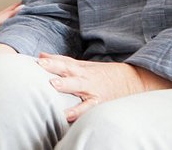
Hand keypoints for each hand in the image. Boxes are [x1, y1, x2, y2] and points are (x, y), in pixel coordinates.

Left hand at [37, 53, 171, 122]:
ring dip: (66, 85)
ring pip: (78, 86)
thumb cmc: (104, 74)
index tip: (39, 59)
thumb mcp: (85, 65)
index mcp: (82, 69)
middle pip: (69, 70)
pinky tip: (68, 115)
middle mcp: (86, 78)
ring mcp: (93, 90)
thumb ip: (62, 61)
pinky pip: (87, 108)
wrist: (133, 82)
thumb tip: (41, 56)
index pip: (65, 62)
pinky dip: (78, 111)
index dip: (52, 60)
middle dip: (56, 67)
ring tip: (54, 85)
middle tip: (42, 65)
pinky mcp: (99, 103)